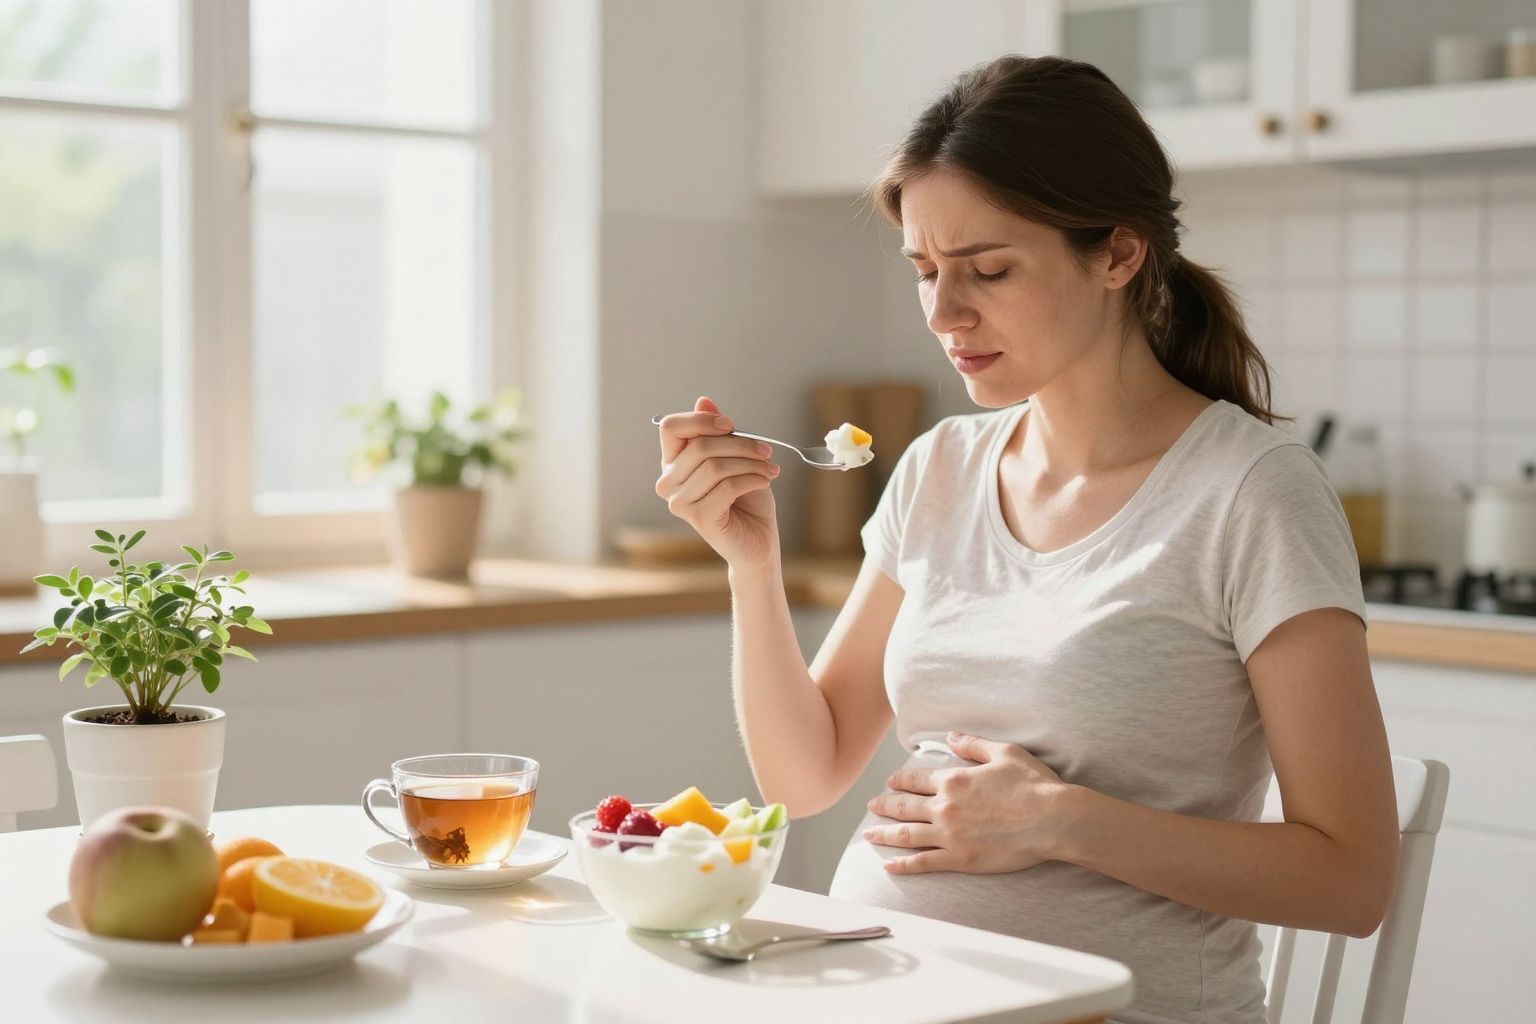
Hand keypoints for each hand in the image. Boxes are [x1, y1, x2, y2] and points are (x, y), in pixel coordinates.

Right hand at [655, 396, 780, 567]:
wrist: (758, 541)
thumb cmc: (746, 499)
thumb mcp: (735, 458)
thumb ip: (718, 432)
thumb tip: (704, 400)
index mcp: (673, 462)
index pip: (670, 427)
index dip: (701, 420)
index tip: (732, 425)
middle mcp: (668, 482)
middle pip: (699, 446)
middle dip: (740, 444)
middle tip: (766, 451)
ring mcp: (680, 503)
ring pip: (714, 466)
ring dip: (750, 463)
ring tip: (769, 469)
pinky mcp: (699, 518)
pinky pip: (727, 487)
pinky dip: (752, 479)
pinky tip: (765, 481)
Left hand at [863, 731, 1071, 875]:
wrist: (1054, 820)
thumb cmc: (1033, 784)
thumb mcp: (1004, 753)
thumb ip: (973, 744)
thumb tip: (951, 737)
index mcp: (953, 780)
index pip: (915, 780)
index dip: (899, 781)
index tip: (890, 782)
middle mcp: (945, 808)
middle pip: (904, 807)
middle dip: (884, 806)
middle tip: (871, 808)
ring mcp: (950, 835)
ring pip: (907, 835)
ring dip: (885, 834)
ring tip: (869, 836)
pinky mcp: (961, 859)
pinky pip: (924, 863)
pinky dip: (903, 865)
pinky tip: (889, 866)